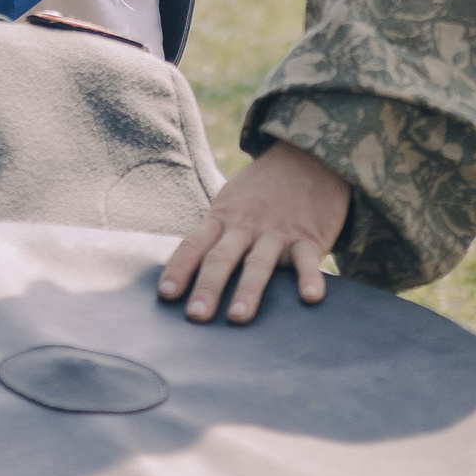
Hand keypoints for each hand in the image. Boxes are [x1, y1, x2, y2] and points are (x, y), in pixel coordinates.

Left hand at [157, 139, 352, 323]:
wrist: (307, 158)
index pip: (194, 244)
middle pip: (222, 257)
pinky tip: (310, 297)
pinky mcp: (308, 237)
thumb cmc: (261, 190)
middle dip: (208, 287)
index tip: (166, 294)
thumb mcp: (230, 202)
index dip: (179, 268)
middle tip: (196, 315)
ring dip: (248, 290)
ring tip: (238, 317)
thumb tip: (186, 271)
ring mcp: (277, 232)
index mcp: (222, 217)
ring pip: (259, 263)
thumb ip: (214, 233)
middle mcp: (245, 225)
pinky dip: (309, 278)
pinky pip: (308, 260)